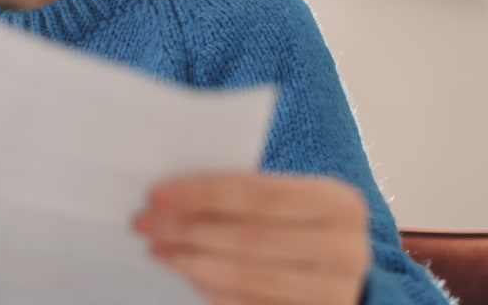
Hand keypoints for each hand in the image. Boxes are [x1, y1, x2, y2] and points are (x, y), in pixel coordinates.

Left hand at [133, 173, 369, 304]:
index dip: (203, 194)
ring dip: (191, 261)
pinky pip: (250, 304)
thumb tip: (170, 197)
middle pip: (248, 237)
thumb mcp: (288, 201)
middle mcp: (345, 250)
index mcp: (339, 203)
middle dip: (187, 229)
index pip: (258, 193)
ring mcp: (334, 293)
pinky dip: (212, 290)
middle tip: (143, 223)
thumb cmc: (299, 225)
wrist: (343, 275)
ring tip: (157, 249)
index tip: (155, 194)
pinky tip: (187, 275)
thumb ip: (243, 194)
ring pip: (246, 275)